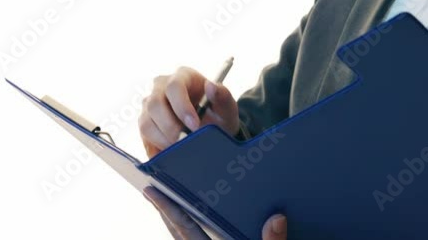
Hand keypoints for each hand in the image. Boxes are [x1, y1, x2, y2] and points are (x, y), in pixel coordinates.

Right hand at [139, 66, 240, 157]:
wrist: (211, 129)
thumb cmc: (218, 114)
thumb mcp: (226, 107)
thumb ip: (223, 96)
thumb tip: (210, 86)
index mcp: (182, 76)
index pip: (174, 86)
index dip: (182, 107)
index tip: (194, 126)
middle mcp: (161, 87)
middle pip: (155, 104)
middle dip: (170, 127)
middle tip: (185, 142)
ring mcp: (150, 104)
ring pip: (146, 122)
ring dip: (161, 139)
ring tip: (179, 150)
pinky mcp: (146, 122)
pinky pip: (143, 137)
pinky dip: (155, 149)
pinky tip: (169, 155)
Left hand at [143, 185, 286, 239]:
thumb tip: (277, 218)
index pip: (184, 227)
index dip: (166, 207)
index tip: (150, 191)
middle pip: (176, 234)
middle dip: (164, 213)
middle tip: (152, 193)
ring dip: (173, 226)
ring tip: (168, 209)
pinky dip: (186, 238)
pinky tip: (192, 233)